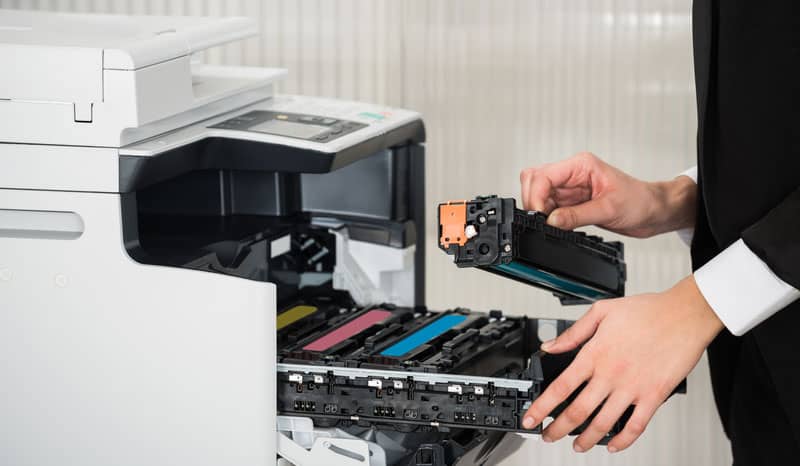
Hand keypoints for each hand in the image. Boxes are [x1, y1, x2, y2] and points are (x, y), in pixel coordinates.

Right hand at [519, 152, 695, 236]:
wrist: (653, 212)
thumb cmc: (640, 201)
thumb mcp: (609, 209)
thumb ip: (576, 215)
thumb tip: (550, 221)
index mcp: (581, 165)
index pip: (544, 175)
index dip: (537, 195)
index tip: (541, 215)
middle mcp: (572, 174)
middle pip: (534, 180)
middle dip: (534, 201)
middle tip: (542, 220)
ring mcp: (570, 188)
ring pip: (539, 195)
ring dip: (541, 210)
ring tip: (554, 224)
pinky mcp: (571, 203)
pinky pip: (550, 208)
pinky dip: (548, 218)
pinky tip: (559, 226)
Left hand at [521, 276, 722, 452]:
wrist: (685, 314)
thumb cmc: (647, 310)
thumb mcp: (601, 311)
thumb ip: (573, 333)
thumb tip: (550, 346)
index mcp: (595, 354)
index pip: (560, 387)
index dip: (541, 407)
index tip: (530, 418)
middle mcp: (610, 374)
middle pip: (577, 411)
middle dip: (558, 429)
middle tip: (548, 436)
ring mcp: (632, 388)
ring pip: (603, 423)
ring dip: (586, 439)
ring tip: (576, 446)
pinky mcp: (654, 396)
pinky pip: (636, 426)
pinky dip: (623, 441)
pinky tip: (613, 445)